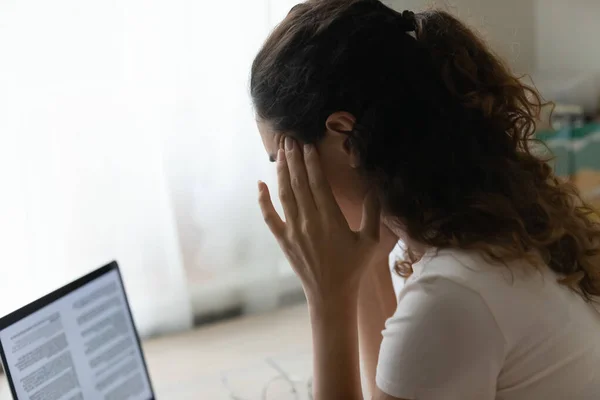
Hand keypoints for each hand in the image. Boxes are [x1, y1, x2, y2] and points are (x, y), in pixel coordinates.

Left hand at [258, 137, 383, 303]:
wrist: (331, 295)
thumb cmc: (353, 268)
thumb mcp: (370, 240)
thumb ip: (373, 212)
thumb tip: (374, 187)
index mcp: (331, 219)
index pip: (318, 182)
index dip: (311, 161)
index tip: (308, 144)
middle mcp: (309, 221)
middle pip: (298, 183)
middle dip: (293, 158)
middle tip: (289, 139)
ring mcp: (293, 231)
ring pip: (284, 194)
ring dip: (280, 171)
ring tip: (279, 152)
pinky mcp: (284, 240)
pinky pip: (269, 216)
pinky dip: (263, 200)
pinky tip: (260, 184)